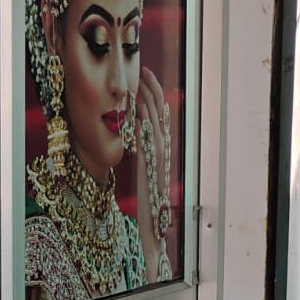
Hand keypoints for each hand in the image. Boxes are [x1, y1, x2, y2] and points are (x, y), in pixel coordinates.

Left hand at [133, 67, 166, 281]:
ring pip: (156, 122)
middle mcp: (163, 152)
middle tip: (143, 70)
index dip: (154, 97)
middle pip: (160, 114)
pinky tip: (138, 109)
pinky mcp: (151, 166)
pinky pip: (149, 139)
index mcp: (161, 153)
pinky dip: (145, 122)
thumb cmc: (146, 208)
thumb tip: (136, 141)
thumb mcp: (144, 176)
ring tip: (140, 81)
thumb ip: (143, 158)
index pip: (160, 118)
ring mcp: (159, 158)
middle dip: (152, 90)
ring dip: (148, 100)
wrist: (153, 229)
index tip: (145, 81)